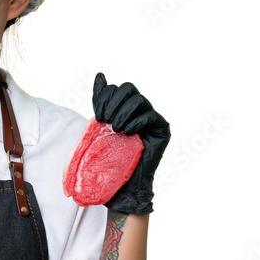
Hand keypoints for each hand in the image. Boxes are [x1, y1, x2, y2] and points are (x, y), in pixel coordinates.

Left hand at [91, 73, 170, 213]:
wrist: (123, 184)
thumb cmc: (110, 157)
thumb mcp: (100, 126)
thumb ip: (101, 101)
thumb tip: (100, 75)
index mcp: (127, 107)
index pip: (118, 88)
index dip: (105, 97)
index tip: (97, 115)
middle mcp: (142, 109)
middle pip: (129, 89)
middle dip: (113, 103)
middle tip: (105, 121)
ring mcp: (153, 118)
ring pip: (139, 100)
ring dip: (123, 113)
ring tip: (116, 130)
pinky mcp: (162, 129)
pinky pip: (150, 116)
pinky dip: (136, 123)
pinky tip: (127, 134)